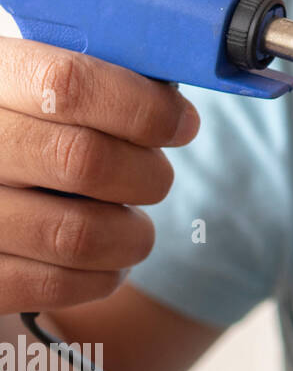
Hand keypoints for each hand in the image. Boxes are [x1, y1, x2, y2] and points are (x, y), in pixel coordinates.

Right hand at [0, 38, 198, 312]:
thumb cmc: (33, 139)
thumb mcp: (42, 95)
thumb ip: (100, 91)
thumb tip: (175, 113)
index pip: (67, 85)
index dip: (142, 107)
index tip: (182, 124)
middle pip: (83, 161)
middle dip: (146, 175)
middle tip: (154, 180)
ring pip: (80, 235)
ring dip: (131, 235)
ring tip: (131, 227)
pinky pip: (57, 285)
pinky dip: (102, 277)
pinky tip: (103, 262)